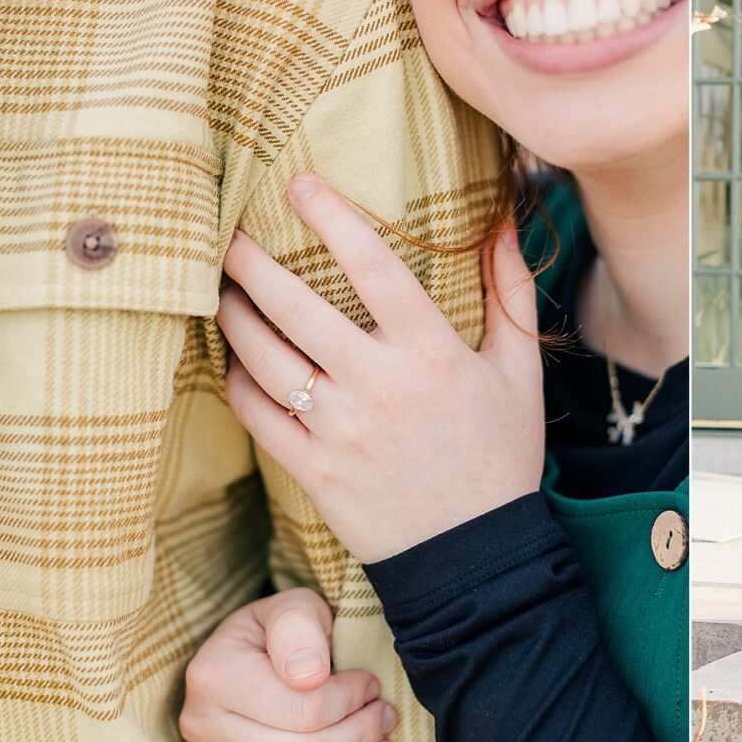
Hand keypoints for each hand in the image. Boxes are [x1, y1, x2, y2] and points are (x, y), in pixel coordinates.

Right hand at [181, 589, 399, 741]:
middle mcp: (200, 728)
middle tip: (385, 717)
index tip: (370, 685)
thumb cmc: (284, 634)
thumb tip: (308, 675)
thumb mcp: (294, 607)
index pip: (301, 709)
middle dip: (360, 738)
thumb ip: (299, 626)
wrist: (254, 661)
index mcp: (213, 674)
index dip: (350, 700)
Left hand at [218, 173, 544, 561]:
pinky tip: (235, 359)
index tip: (299, 184)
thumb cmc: (500, 456)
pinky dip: (237, 379)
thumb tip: (500, 224)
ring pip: (263, 354)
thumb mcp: (519, 373)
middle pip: (295, 304)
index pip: (373, 266)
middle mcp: (380, 384)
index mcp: (433, 352)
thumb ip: (510, 294)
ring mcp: (340, 429)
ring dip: (232, 313)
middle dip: (250, 260)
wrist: (477, 557)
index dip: (332, 217)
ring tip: (223, 291)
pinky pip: (256, 412)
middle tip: (227, 232)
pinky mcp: (313, 470)